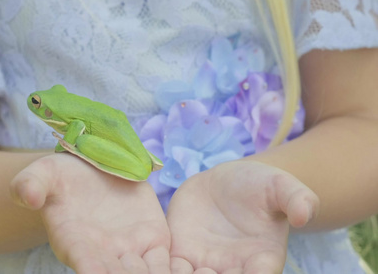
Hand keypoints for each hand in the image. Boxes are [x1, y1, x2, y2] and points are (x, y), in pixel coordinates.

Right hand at [10, 153, 170, 273]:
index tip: (105, 271)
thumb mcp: (44, 173)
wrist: (91, 171)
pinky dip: (178, 270)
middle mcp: (104, 255)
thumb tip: (25, 195)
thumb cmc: (61, 175)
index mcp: (75, 243)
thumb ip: (31, 184)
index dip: (98, 271)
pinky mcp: (154, 240)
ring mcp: (131, 250)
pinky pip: (168, 260)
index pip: (88, 265)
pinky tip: (198, 272)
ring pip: (149, 273)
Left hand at [167, 161, 318, 273]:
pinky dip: (156, 269)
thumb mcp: (280, 185)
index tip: (223, 272)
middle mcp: (231, 270)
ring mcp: (203, 265)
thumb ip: (296, 198)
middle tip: (190, 271)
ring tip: (158, 270)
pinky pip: (167, 268)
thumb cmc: (260, 185)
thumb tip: (305, 213)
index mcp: (261, 262)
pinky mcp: (179, 254)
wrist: (228, 182)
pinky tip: (141, 264)